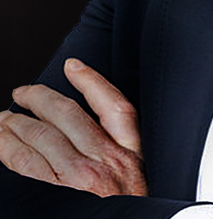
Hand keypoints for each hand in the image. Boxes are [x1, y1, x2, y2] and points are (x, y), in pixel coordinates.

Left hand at [0, 58, 146, 196]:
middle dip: (39, 99)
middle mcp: (105, 163)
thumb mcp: (141, 183)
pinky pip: (24, 165)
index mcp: (131, 157)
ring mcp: (77, 181)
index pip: (113, 105)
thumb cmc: (133, 214)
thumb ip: (125, 159)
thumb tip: (98, 136)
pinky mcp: (54, 198)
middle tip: (22, 94)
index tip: (74, 66)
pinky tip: (2, 143)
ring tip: (2, 120)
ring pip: (40, 136)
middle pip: (66, 115)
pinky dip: (10, 149)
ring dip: (15, 124)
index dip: (92, 80)